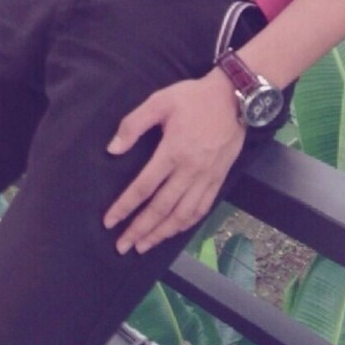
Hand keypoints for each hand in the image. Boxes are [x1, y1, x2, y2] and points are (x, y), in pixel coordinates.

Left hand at [103, 72, 243, 254]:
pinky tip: (174, 231)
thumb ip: (133, 125)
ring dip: (161, 233)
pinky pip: (201, 209)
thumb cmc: (194, 98)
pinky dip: (186, 224)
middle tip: (122, 246)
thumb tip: (112, 150)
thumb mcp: (160, 101)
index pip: (143, 187)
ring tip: (144, 245)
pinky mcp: (218, 179)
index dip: (125, 207)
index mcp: (173, 151)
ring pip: (182, 214)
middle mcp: (190, 170)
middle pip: (161, 208)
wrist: (234, 98)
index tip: (109, 222)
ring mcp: (206, 177)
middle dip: (140, 229)